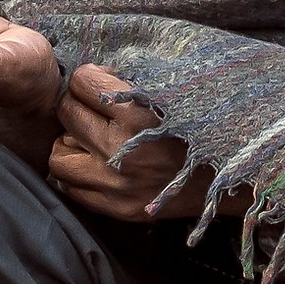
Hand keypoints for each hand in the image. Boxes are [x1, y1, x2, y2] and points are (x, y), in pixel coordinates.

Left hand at [46, 62, 205, 223]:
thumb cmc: (197, 127)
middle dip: (78, 106)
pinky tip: (96, 166)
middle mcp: (124, 151)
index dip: (89, 78)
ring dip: (71, 144)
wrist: (225, 177)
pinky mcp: (118, 208)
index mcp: (140, 115)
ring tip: (90, 142)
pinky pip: (70, 188)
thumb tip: (87, 75)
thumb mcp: (171, 92)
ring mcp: (117, 184)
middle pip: (67, 114)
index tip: (101, 84)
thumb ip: (128, 81)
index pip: (82, 83)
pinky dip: (78, 174)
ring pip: (59, 155)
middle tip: (94, 111)